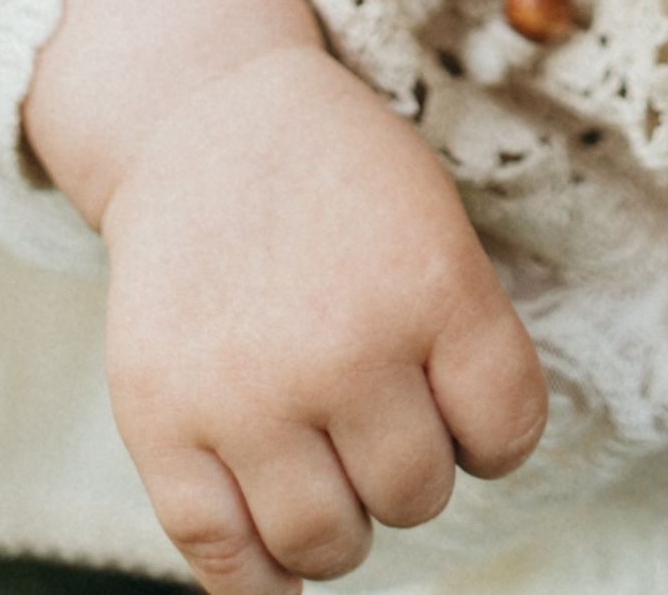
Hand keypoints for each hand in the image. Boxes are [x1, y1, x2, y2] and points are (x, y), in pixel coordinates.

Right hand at [25, 0, 543, 593]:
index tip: (456, 400)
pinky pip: (225, 559)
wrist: (202, 118)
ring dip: (338, 519)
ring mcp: (246, 391)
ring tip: (320, 456)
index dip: (488, 431)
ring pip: (328, 543)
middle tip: (371, 407)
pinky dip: (257, 581)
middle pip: (416, 495)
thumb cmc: (335, 179)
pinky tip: (272, 551)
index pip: (506, 432)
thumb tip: (477, 470)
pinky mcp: (161, 421)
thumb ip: (467, 340)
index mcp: (430, 284)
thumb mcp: (433, 217)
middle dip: (404, 465)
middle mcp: (343, 346)